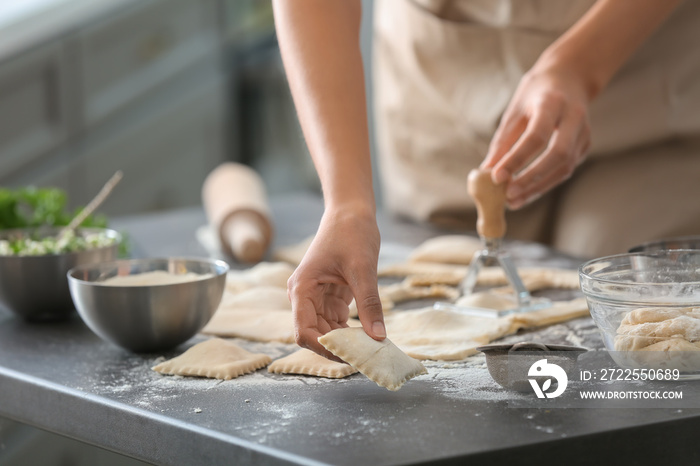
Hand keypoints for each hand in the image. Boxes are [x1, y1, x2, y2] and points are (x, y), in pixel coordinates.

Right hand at [287, 206, 384, 359]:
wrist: (351, 212)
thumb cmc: (351, 233)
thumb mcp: (363, 269)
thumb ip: (369, 304)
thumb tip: (378, 337)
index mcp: (302, 288)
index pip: (304, 331)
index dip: (324, 348)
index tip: (350, 357)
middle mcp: (304, 296)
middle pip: (314, 335)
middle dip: (337, 348)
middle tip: (366, 358)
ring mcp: (316, 298)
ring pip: (326, 331)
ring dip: (345, 342)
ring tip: (370, 351)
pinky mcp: (330, 297)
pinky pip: (337, 323)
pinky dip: (351, 332)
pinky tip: (368, 338)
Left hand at [482, 63, 591, 208]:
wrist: (570, 77)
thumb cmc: (536, 94)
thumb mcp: (515, 111)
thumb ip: (502, 142)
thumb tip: (486, 172)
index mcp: (552, 102)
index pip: (536, 136)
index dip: (517, 159)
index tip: (496, 177)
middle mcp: (574, 117)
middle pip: (557, 154)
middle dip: (531, 179)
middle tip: (508, 196)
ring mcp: (584, 132)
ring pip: (565, 167)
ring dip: (538, 188)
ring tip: (513, 201)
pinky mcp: (585, 145)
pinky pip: (565, 169)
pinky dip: (545, 183)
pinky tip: (526, 192)